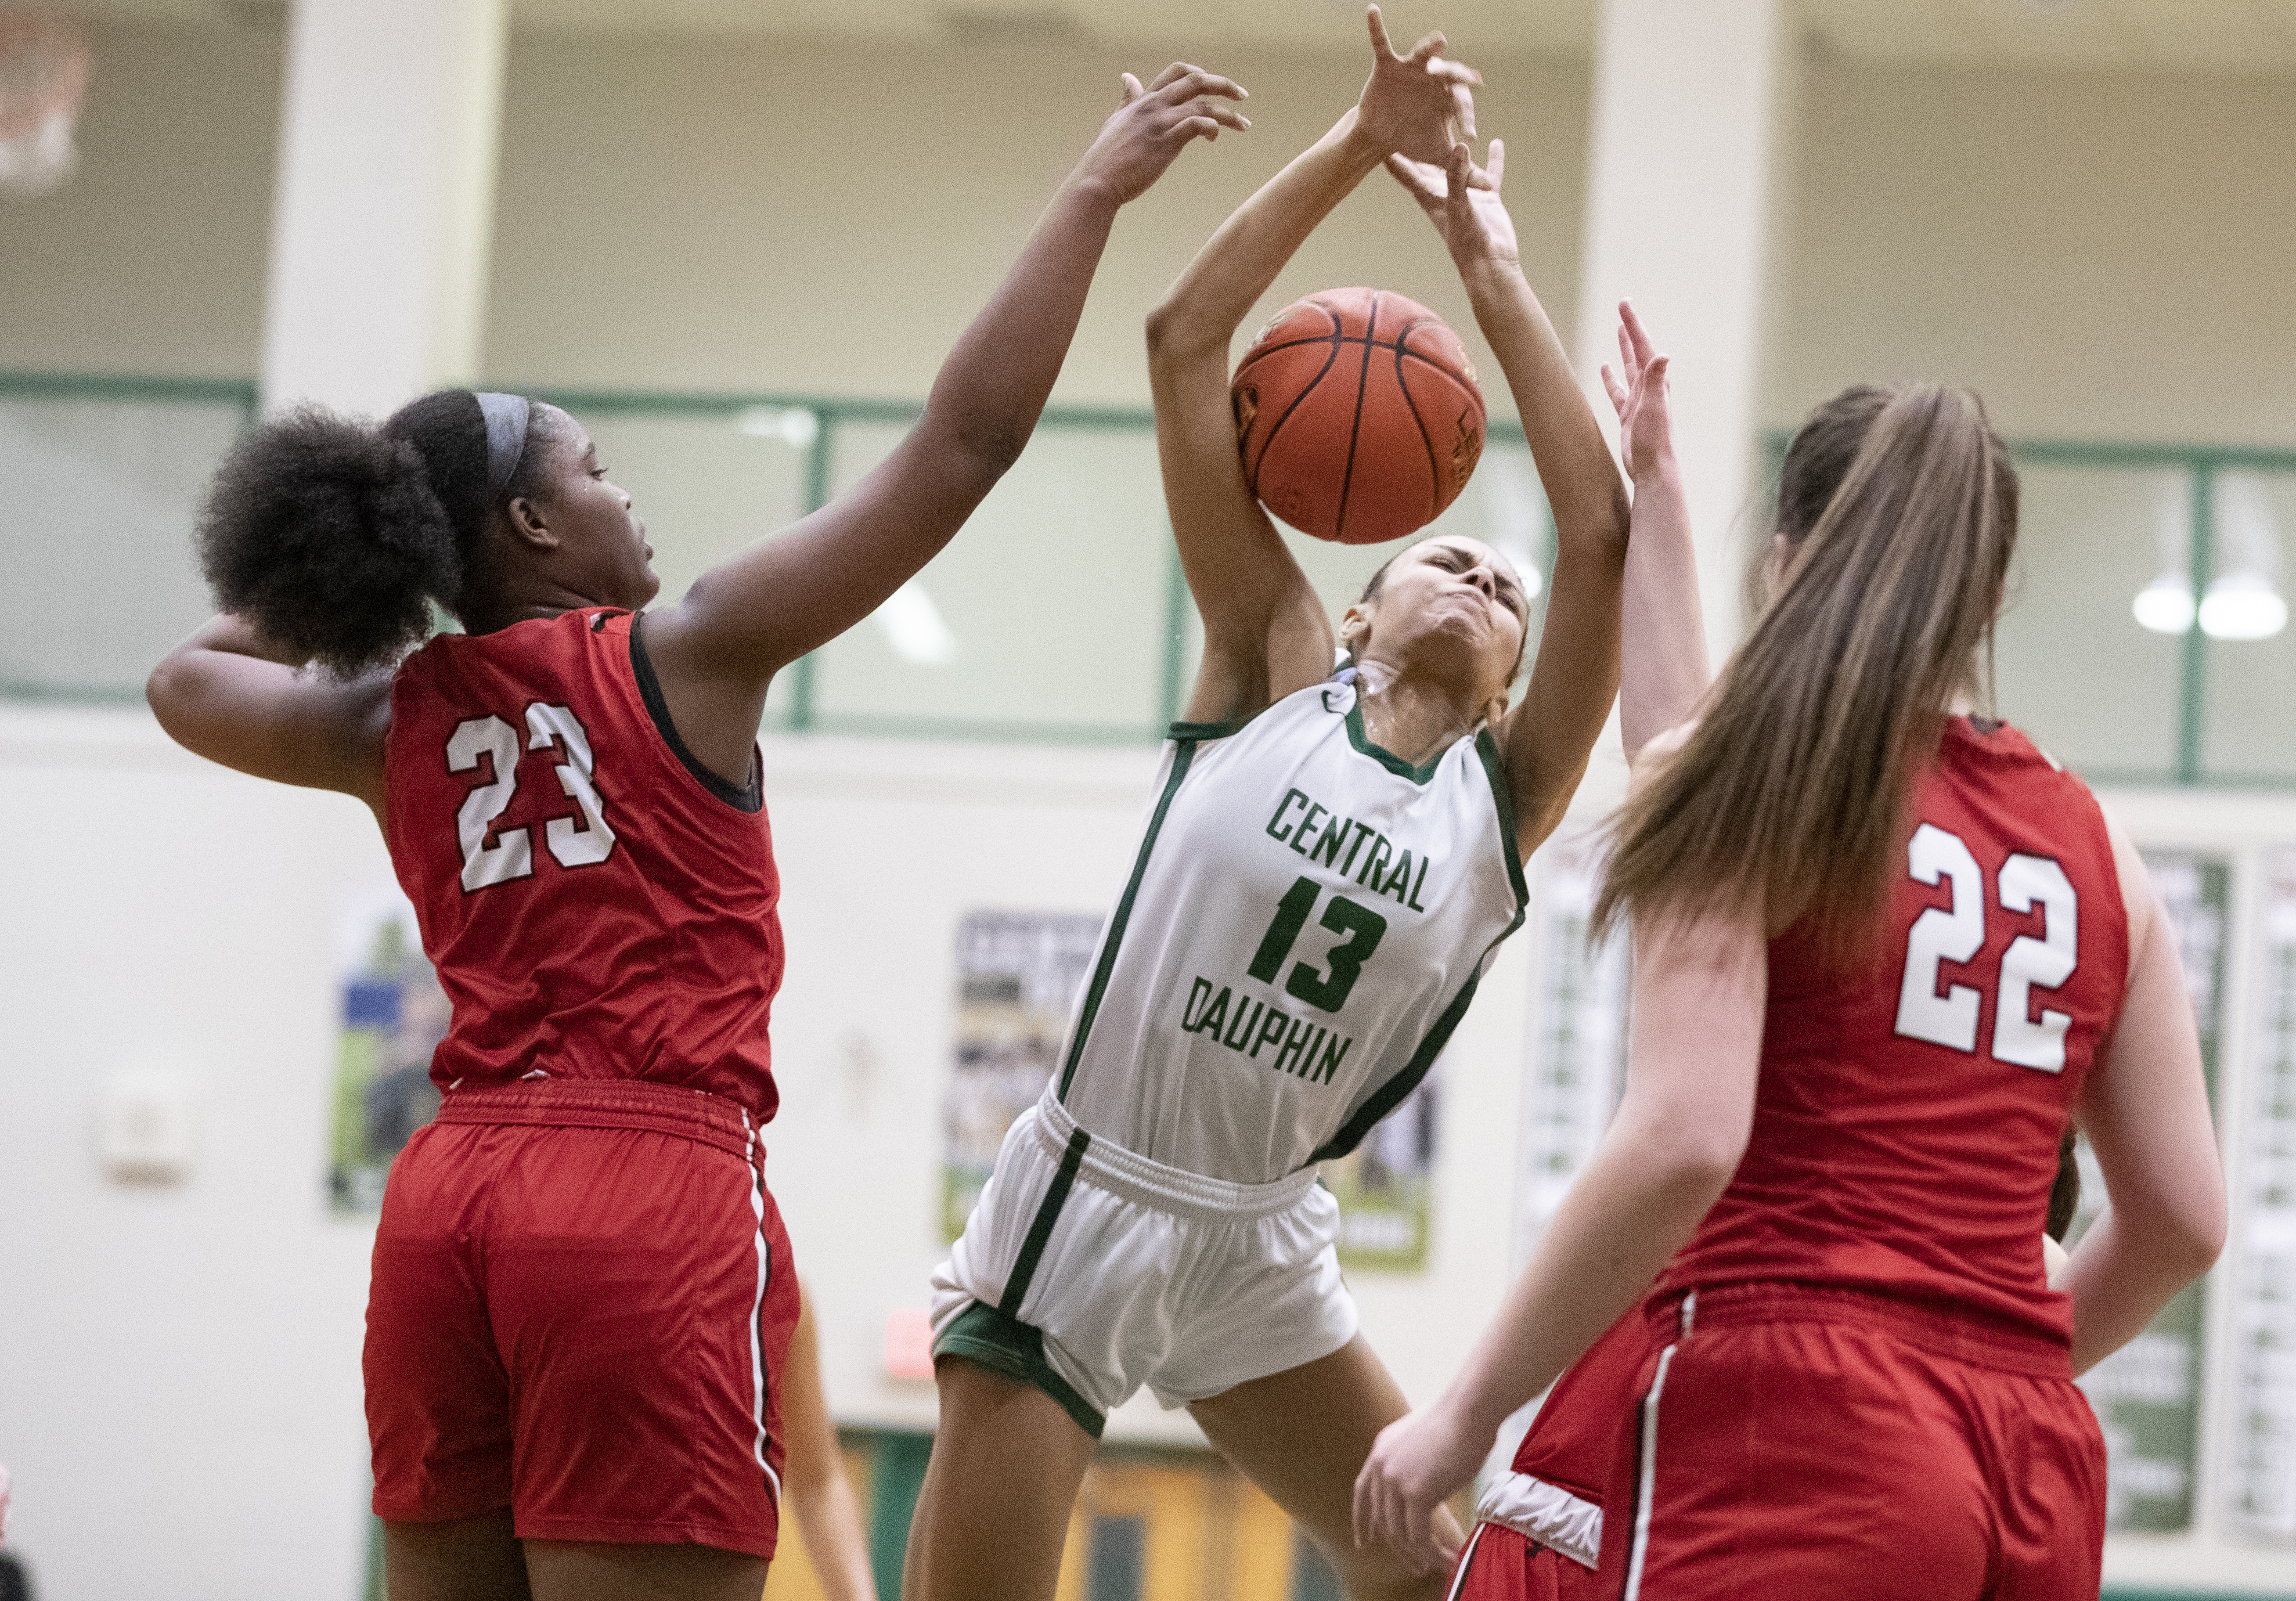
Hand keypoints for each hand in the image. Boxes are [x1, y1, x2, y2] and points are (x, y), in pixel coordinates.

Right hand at [1069, 62, 1248, 205]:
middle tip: (1242, 96)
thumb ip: (1127, 98)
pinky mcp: (1166, 142)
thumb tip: (1127, 77)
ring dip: (1228, 114)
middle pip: (1197, 80)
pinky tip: (1214, 137)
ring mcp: (1161, 122)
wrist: (1098, 181)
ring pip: (1203, 105)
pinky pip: (1197, 124)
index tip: (1216, 85)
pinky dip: (1212, 126)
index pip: (1178, 71)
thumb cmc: (1106, 156)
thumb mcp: (1116, 119)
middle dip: (1225, 85)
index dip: (1201, 73)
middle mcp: (1155, 105)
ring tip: (1243, 124)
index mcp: (1146, 99)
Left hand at [1351, 1397, 1481, 1575]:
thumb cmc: (1459, 1421)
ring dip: (1417, 1555)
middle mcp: (1381, 1466)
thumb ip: (1412, 1461)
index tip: (1362, 1541)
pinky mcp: (1417, 1493)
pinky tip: (1446, 1558)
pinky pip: (1419, 1536)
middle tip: (1415, 1565)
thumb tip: (1422, 1488)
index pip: (1362, 1492)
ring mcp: (1396, 1480)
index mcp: (1380, 1451)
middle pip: (1382, 1518)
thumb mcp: (1422, 1438)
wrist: (1470, 1409)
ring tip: (1435, 1565)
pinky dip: (1431, 1553)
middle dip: (1398, 1546)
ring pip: (1399, 1532)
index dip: (1361, 1519)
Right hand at [1356, 5, 1481, 165]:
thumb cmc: (1414, 140)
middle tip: (1468, 80)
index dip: (1467, 120)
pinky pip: (1381, 42)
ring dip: (1432, 48)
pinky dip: (1376, 27)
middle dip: (1457, 76)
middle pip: (1450, 73)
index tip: (1468, 137)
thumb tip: (1491, 190)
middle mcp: (1434, 78)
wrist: (1382, 137)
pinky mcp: (1388, 64)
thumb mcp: (1440, 156)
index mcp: (1448, 97)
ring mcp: (1411, 68)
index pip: (1462, 105)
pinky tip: (1372, 11)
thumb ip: (1465, 171)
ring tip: (1441, 40)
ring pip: (1425, 54)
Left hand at [1386, 138, 1515, 274]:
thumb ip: (1457, 176)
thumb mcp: (1459, 204)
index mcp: (1431, 198)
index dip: (1397, 161)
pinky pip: (1490, 174)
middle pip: (1431, 166)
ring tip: (1454, 128)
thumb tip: (1459, 147)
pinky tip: (1497, 143)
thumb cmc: (1467, 240)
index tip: (1382, 143)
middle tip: (1412, 128)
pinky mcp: (1487, 199)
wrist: (1490, 263)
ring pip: (1461, 167)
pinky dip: (1493, 160)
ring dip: (1458, 151)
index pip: (1409, 175)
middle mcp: (1447, 194)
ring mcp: (1467, 196)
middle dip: (1423, 150)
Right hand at [1600, 300, 1673, 482]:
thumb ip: (1656, 381)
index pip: (1643, 347)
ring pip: (1629, 367)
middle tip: (1623, 308)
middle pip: (1638, 351)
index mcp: (1655, 383)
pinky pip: (1617, 390)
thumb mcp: (1654, 407)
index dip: (1634, 325)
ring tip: (1619, 329)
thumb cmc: (1655, 441)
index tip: (1624, 305)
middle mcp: (1649, 388)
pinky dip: (1611, 378)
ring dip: (1624, 349)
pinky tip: (1604, 368)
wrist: (1652, 468)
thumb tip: (1662, 355)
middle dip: (1630, 329)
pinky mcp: (1628, 415)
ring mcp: (1639, 401)